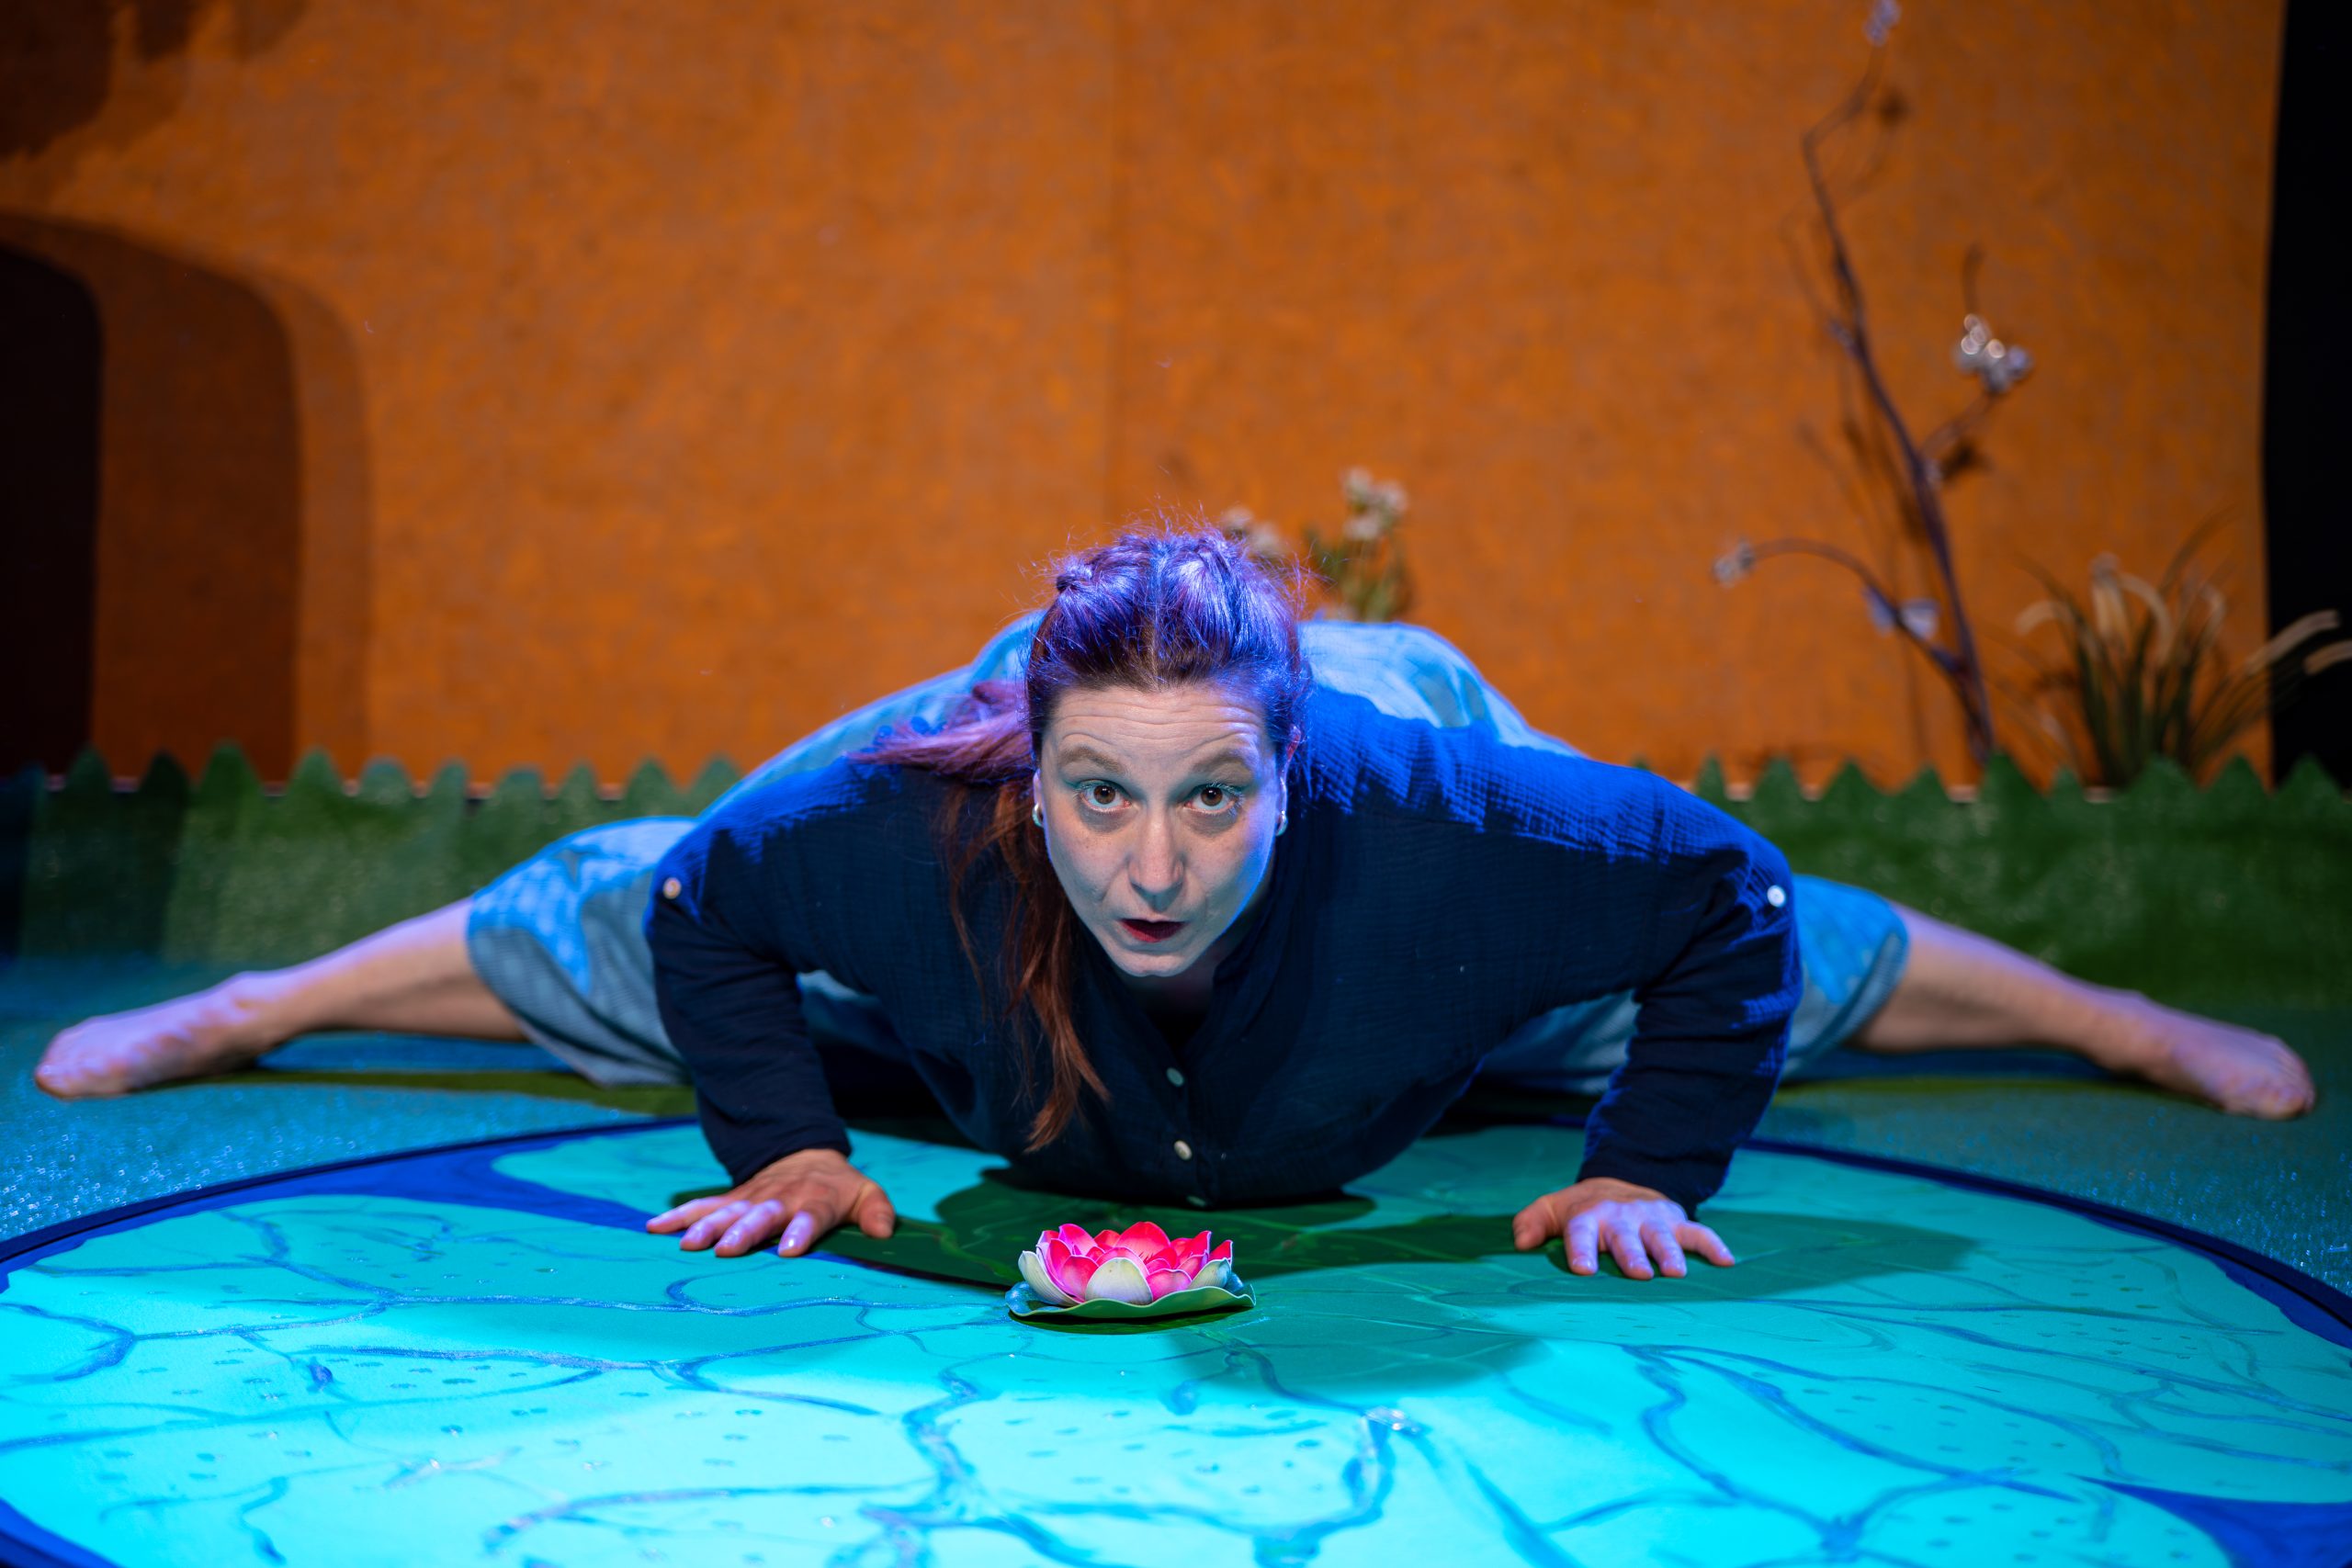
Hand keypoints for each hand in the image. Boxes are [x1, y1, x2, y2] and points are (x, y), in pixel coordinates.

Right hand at [645, 1147, 896, 1258]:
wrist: (805, 1156)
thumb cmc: (839, 1187)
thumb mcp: (866, 1193)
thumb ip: (877, 1212)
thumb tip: (885, 1233)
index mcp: (816, 1200)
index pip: (811, 1216)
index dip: (801, 1231)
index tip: (789, 1251)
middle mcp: (782, 1199)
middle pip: (762, 1215)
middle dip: (745, 1232)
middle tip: (726, 1251)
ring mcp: (754, 1198)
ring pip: (729, 1211)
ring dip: (708, 1226)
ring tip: (688, 1244)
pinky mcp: (733, 1199)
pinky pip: (704, 1206)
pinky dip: (680, 1215)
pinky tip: (655, 1227)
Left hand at [1511, 1176, 1734, 1279]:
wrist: (1621, 1183)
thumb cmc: (1582, 1209)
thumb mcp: (1552, 1208)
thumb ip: (1532, 1223)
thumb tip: (1520, 1242)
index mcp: (1589, 1216)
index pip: (1581, 1232)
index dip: (1581, 1250)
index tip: (1582, 1270)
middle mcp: (1621, 1217)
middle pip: (1626, 1237)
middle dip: (1632, 1255)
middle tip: (1639, 1275)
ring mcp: (1651, 1219)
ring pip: (1662, 1236)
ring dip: (1670, 1253)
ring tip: (1676, 1274)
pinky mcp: (1676, 1221)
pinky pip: (1699, 1233)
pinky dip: (1713, 1246)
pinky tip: (1727, 1263)